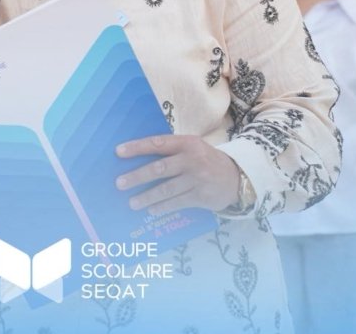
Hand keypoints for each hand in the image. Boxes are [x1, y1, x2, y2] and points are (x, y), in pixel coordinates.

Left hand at [114, 135, 240, 214]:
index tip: (119, 152)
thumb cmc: (206, 161)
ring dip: (147, 197)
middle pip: (160, 168)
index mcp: (187, 143)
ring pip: (167, 189)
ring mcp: (197, 179)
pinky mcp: (201, 196)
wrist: (236, 177)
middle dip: (137, 176)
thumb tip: (138, 159)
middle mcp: (192, 159)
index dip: (138, 148)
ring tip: (132, 202)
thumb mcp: (192, 148)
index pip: (158, 143)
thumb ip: (171, 151)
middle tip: (119, 183)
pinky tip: (151, 210)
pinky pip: (177, 203)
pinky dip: (163, 207)